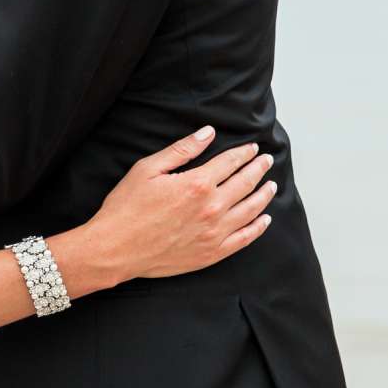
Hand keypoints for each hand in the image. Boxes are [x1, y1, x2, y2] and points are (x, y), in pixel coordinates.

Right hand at [84, 130, 276, 284]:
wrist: (116, 249)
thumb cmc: (126, 207)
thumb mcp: (148, 169)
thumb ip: (182, 150)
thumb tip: (207, 133)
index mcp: (196, 184)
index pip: (230, 162)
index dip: (244, 153)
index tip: (253, 147)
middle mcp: (211, 208)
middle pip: (245, 183)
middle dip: (258, 169)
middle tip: (267, 160)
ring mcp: (214, 233)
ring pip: (250, 210)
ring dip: (263, 195)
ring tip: (271, 185)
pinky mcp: (211, 253)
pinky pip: (244, 239)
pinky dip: (258, 228)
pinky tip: (264, 220)